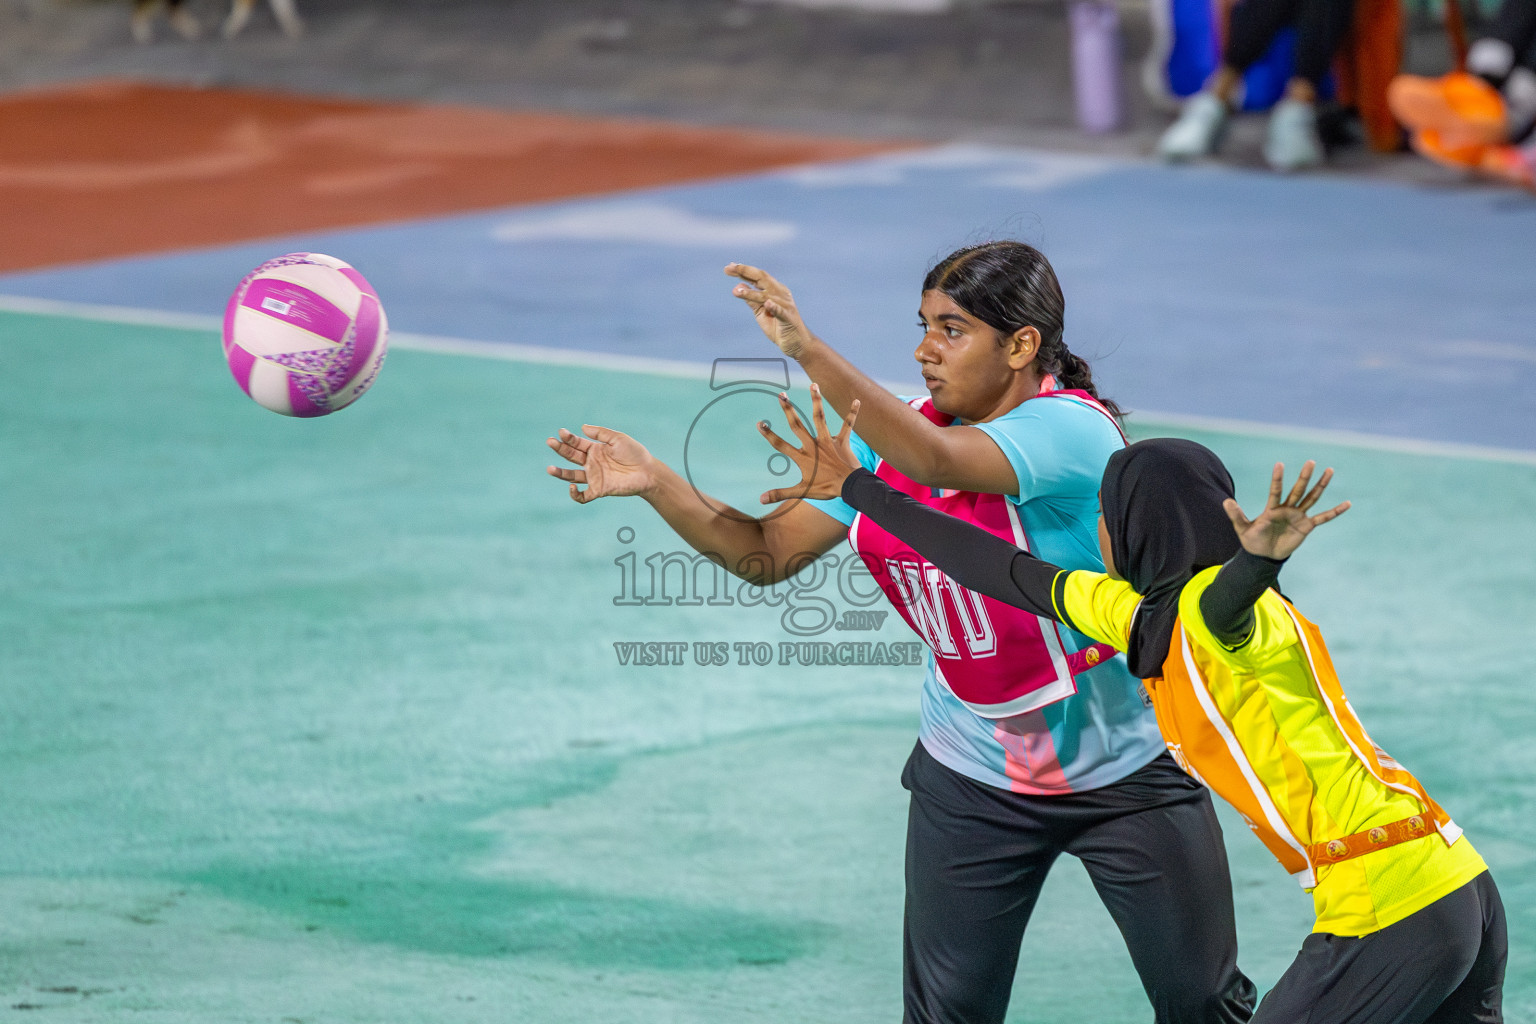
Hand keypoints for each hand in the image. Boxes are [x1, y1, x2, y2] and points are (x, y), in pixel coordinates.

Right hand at [546, 425, 658, 502]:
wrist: (648, 472)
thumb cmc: (635, 454)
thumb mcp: (618, 438)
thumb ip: (601, 433)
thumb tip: (582, 427)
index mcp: (595, 449)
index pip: (577, 443)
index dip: (568, 438)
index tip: (561, 432)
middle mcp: (592, 463)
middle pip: (571, 456)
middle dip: (560, 449)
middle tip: (550, 442)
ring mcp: (594, 477)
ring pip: (572, 476)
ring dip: (560, 473)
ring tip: (549, 469)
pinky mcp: (599, 490)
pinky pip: (583, 496)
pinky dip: (575, 494)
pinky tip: (572, 486)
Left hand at [725, 263, 815, 359]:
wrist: (797, 343)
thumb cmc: (778, 326)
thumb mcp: (760, 312)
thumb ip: (751, 300)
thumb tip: (737, 286)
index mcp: (774, 290)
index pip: (757, 276)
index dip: (743, 270)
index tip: (728, 267)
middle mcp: (780, 293)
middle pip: (762, 278)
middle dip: (745, 271)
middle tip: (730, 268)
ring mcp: (785, 305)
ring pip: (767, 295)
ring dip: (752, 293)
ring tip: (738, 292)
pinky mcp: (788, 318)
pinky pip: (780, 311)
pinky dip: (774, 307)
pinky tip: (767, 304)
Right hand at [757, 384, 861, 503]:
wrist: (850, 487)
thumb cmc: (826, 489)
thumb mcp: (802, 492)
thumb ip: (780, 493)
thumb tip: (760, 500)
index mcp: (802, 457)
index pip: (781, 444)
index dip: (769, 434)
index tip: (760, 423)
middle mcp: (813, 445)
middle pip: (797, 425)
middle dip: (788, 410)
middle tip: (781, 395)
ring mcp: (828, 441)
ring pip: (820, 418)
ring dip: (817, 401)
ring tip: (814, 384)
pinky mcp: (842, 441)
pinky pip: (848, 425)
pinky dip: (853, 413)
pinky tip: (857, 400)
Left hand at [1223, 461, 1350, 560]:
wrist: (1264, 555)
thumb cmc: (1252, 541)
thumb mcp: (1242, 529)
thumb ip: (1236, 515)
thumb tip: (1225, 501)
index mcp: (1272, 508)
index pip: (1276, 490)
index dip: (1278, 479)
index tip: (1280, 464)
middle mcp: (1287, 508)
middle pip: (1298, 490)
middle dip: (1304, 477)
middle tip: (1311, 462)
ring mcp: (1298, 516)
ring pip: (1312, 497)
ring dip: (1320, 485)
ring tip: (1329, 470)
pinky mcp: (1307, 526)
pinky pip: (1323, 518)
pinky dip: (1335, 512)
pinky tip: (1347, 504)